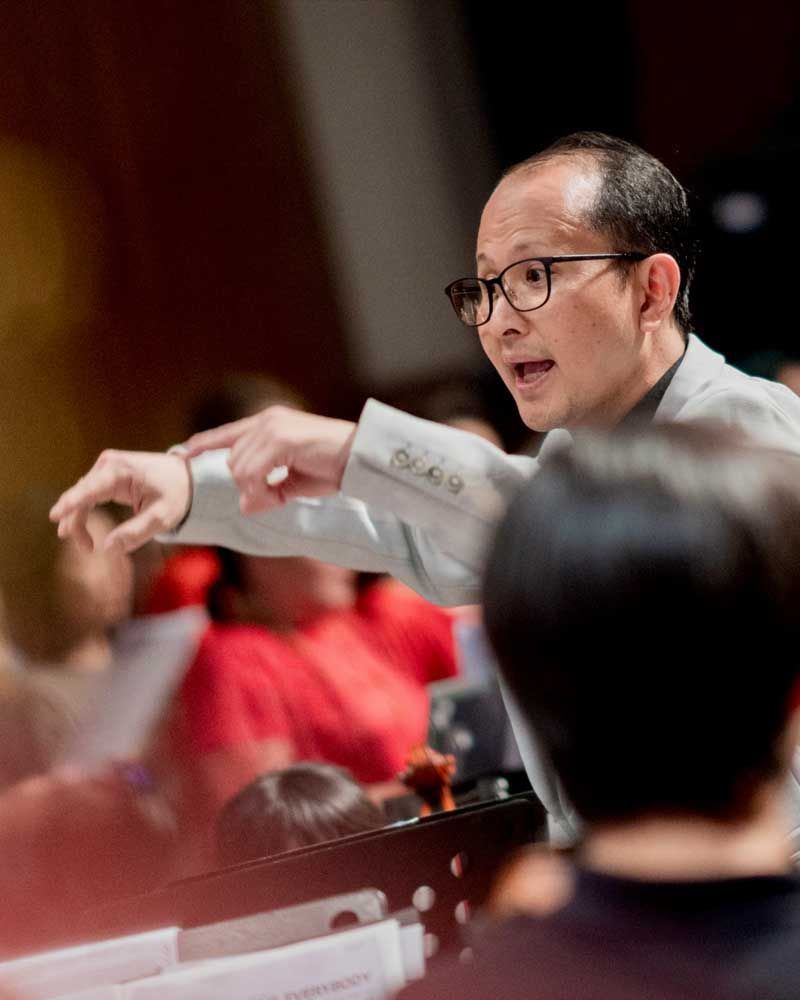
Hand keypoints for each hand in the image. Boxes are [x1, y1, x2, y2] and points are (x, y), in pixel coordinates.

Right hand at [49, 450, 191, 551]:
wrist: (187, 476)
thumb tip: (108, 549)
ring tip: (84, 544)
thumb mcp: (162, 517)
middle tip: (86, 548)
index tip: (54, 516)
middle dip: (76, 521)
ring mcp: (105, 468)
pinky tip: (81, 530)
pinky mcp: (107, 474)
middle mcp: (108, 465)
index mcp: (120, 471)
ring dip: (78, 518)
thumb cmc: (177, 494)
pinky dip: (84, 511)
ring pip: (81, 495)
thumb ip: (136, 533)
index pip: (89, 489)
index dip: (70, 504)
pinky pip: (88, 494)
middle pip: (81, 494)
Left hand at [181, 404, 356, 513]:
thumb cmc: (333, 468)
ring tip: (279, 497)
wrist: (360, 460)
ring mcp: (273, 427)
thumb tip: (244, 506)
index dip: (203, 444)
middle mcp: (267, 420)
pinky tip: (278, 496)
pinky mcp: (281, 438)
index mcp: (269, 424)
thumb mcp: (293, 480)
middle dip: (247, 487)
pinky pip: (253, 473)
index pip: (227, 433)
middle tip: (272, 500)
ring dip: (256, 492)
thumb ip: (266, 488)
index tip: (182, 453)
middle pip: (232, 461)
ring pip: (240, 469)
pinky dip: (262, 491)